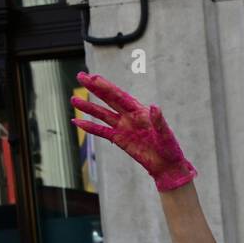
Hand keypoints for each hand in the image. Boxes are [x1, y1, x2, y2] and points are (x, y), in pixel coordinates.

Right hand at [72, 72, 196, 191]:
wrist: (167, 166)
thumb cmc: (169, 149)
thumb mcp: (166, 134)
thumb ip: (159, 121)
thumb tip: (154, 106)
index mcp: (140, 112)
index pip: (121, 96)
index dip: (107, 87)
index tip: (94, 78)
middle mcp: (129, 117)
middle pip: (109, 100)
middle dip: (95, 88)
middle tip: (80, 77)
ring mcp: (123, 127)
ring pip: (102, 114)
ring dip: (89, 107)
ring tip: (74, 99)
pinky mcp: (119, 139)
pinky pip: (102, 132)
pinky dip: (90, 127)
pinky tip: (78, 122)